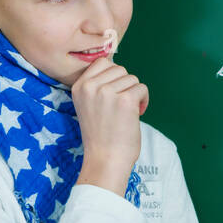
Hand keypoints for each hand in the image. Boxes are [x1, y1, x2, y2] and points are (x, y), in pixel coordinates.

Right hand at [72, 54, 148, 169]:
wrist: (105, 160)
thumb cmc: (101, 136)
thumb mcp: (89, 105)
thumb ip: (98, 86)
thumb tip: (118, 68)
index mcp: (79, 86)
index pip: (102, 62)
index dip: (114, 75)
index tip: (116, 91)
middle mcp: (90, 87)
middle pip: (120, 69)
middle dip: (126, 85)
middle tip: (123, 105)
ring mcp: (107, 92)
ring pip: (132, 78)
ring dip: (135, 93)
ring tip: (128, 112)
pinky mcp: (125, 100)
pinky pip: (142, 88)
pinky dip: (144, 100)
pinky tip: (137, 114)